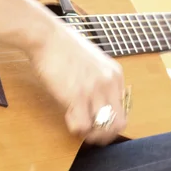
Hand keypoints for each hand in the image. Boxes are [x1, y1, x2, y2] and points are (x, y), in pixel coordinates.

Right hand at [28, 24, 126, 145]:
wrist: (46, 36)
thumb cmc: (62, 47)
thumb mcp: (92, 61)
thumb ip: (99, 80)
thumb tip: (96, 103)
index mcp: (115, 75)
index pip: (123, 110)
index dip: (110, 121)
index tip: (97, 122)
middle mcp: (109, 83)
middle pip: (118, 124)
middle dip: (104, 134)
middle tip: (90, 133)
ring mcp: (95, 90)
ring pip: (102, 128)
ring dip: (90, 134)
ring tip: (78, 127)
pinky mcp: (77, 96)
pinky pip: (82, 126)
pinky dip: (75, 128)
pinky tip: (67, 117)